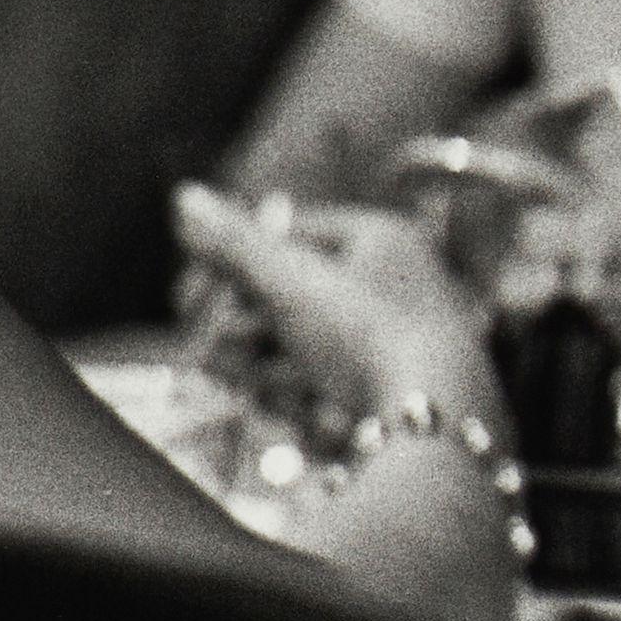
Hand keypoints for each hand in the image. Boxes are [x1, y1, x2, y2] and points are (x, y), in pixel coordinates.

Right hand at [170, 181, 495, 434]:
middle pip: (294, 296)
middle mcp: (395, 284)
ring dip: (259, 363)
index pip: (290, 234)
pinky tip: (282, 408)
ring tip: (228, 379)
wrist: (433, 424)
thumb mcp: (291, 280)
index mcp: (383, 239)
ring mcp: (396, 342)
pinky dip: (298, 396)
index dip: (234, 264)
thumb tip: (187, 196)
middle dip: (242, 326)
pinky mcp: (391, 396)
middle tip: (204, 349)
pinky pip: (328, 388)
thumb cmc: (368, 335)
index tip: (188, 298)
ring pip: (305, 347)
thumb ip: (236, 243)